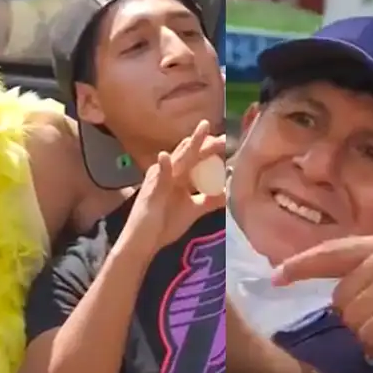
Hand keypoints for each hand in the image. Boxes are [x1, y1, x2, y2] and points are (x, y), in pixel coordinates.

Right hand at [122, 120, 225, 257]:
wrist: (143, 242)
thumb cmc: (164, 224)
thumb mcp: (193, 210)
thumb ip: (209, 200)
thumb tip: (227, 192)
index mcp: (180, 176)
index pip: (198, 158)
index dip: (212, 150)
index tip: (228, 142)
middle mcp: (171, 173)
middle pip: (192, 154)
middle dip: (207, 143)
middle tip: (224, 136)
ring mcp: (160, 179)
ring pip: (179, 159)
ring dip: (191, 145)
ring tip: (202, 129)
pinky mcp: (151, 191)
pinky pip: (159, 176)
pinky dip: (163, 166)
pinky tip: (165, 156)